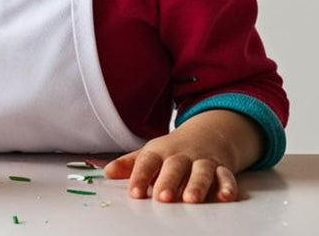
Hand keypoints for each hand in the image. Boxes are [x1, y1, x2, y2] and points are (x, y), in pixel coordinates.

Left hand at [103, 110, 261, 202]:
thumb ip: (130, 164)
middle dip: (168, 182)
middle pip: (174, 167)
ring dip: (197, 185)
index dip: (139, 177)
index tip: (134, 194)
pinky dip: (227, 186)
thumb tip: (107, 172)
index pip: (147, 163)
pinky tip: (226, 197)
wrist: (208, 134)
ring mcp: (203, 160)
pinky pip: (226, 176)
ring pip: (201, 172)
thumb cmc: (173, 150)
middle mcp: (181, 156)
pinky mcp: (222, 167)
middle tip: (162, 197)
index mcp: (160, 152)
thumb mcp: (150, 153)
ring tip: (191, 199)